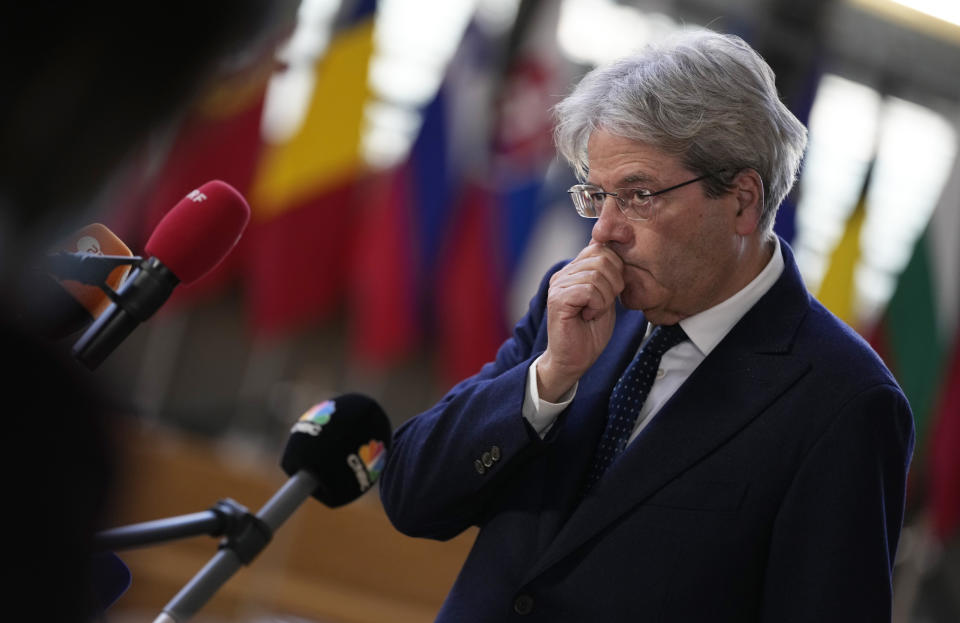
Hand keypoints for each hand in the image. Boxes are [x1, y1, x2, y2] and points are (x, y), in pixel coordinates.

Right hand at [537, 242, 623, 401]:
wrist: (574, 360)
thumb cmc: (590, 332)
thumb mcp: (606, 297)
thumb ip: (608, 275)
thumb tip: (616, 250)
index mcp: (574, 270)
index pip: (600, 247)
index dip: (616, 267)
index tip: (613, 291)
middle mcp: (563, 273)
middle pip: (602, 257)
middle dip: (614, 283)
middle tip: (604, 304)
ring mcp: (558, 285)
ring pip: (597, 275)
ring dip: (605, 298)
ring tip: (594, 312)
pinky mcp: (557, 299)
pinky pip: (589, 290)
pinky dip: (597, 305)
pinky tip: (587, 316)